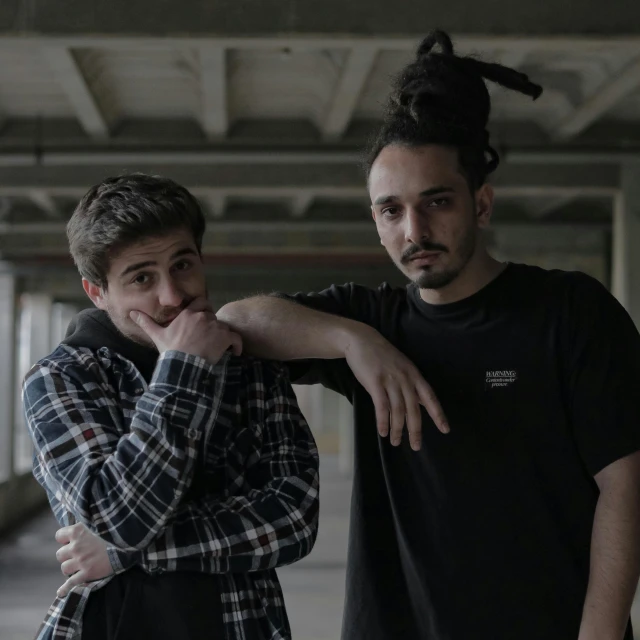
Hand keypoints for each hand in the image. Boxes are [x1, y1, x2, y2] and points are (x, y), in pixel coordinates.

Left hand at [55, 523, 112, 597]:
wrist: (128, 542)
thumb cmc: (113, 530)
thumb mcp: (96, 522)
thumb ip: (84, 526)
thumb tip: (75, 529)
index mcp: (77, 531)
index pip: (59, 536)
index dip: (65, 539)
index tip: (73, 540)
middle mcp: (76, 546)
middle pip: (60, 554)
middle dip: (68, 555)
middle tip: (80, 554)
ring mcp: (81, 560)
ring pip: (64, 568)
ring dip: (71, 568)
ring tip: (81, 565)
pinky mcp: (88, 573)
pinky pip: (71, 583)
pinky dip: (65, 589)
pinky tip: (61, 592)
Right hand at [130, 297, 241, 364]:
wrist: (183, 365)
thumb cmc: (170, 350)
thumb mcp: (157, 335)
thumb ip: (146, 322)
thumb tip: (132, 312)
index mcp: (188, 314)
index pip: (201, 302)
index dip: (204, 309)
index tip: (204, 320)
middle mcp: (203, 316)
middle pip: (213, 316)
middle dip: (213, 325)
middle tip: (210, 338)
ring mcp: (215, 326)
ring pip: (224, 327)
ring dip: (223, 336)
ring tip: (220, 348)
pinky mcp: (225, 337)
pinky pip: (236, 338)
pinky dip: (237, 345)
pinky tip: (235, 352)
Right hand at [343, 325, 448, 450]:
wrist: (361, 340)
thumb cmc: (381, 355)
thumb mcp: (402, 367)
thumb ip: (411, 384)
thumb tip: (421, 403)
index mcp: (414, 374)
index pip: (430, 397)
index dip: (438, 414)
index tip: (445, 429)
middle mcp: (405, 378)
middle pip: (414, 409)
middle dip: (415, 429)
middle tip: (416, 446)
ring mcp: (390, 380)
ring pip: (398, 410)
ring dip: (397, 429)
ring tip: (396, 442)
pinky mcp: (375, 382)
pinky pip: (381, 406)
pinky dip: (383, 421)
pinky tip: (383, 432)